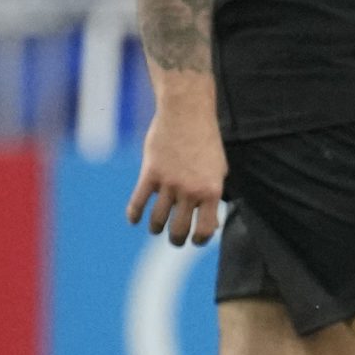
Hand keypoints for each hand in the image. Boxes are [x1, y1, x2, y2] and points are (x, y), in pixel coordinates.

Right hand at [127, 84, 225, 245]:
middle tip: (176, 241)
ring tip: (156, 230)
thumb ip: (213, 194)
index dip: (200, 240)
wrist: (187, 113)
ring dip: (156, 229)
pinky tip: (134, 220)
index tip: (196, 240)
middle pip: (179, 229)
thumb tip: (211, 220)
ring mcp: (169, 183)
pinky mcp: (150, 174)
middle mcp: (190, 191)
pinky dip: (134, 215)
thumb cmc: (206, 141)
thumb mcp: (219, 169)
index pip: (206, 229)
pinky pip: (138, 202)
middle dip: (177, 240)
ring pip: (157, 220)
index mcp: (211, 191)